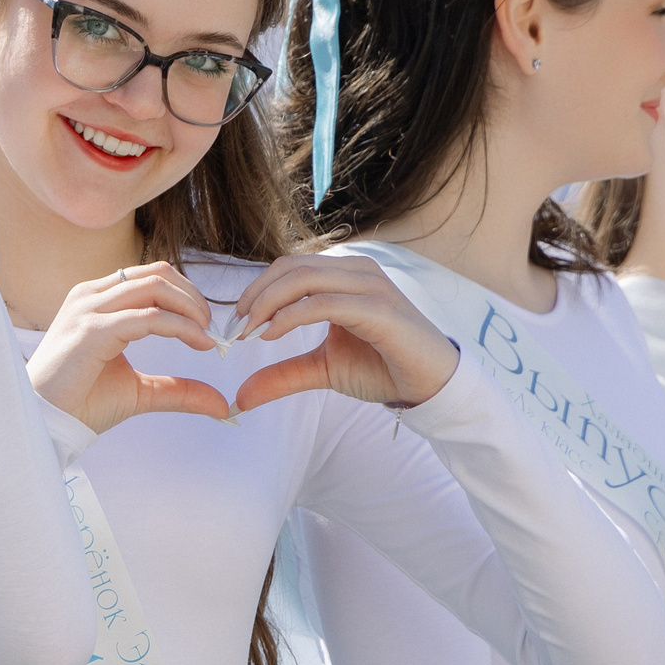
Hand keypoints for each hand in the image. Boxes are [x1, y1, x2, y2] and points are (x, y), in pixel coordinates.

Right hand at [25, 263, 229, 432]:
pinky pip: (148, 318)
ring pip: (155, 287)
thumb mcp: (140, 391)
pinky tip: (198, 342)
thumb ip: (177, 389)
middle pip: (157, 274)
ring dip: (190, 308)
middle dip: (193, 298)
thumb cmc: (81, 403)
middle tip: (211, 328)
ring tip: (206, 334)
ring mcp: (88, 309)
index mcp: (96, 299)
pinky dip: (180, 327)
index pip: (151, 276)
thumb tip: (221, 405)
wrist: (46, 424)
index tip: (206, 326)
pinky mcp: (92, 330)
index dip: (186, 295)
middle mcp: (91, 296)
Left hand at [227, 253, 460, 415]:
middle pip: (291, 268)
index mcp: (344, 276)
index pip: (289, 267)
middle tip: (236, 328)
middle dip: (256, 296)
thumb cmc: (381, 368)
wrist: (429, 386)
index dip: (256, 290)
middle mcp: (357, 271)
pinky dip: (291, 317)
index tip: (235, 323)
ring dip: (268, 304)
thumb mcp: (322, 369)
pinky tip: (271, 335)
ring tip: (250, 332)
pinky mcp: (379, 309)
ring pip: (304, 279)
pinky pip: (325, 303)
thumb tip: (240, 397)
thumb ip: (283, 374)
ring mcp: (370, 286)